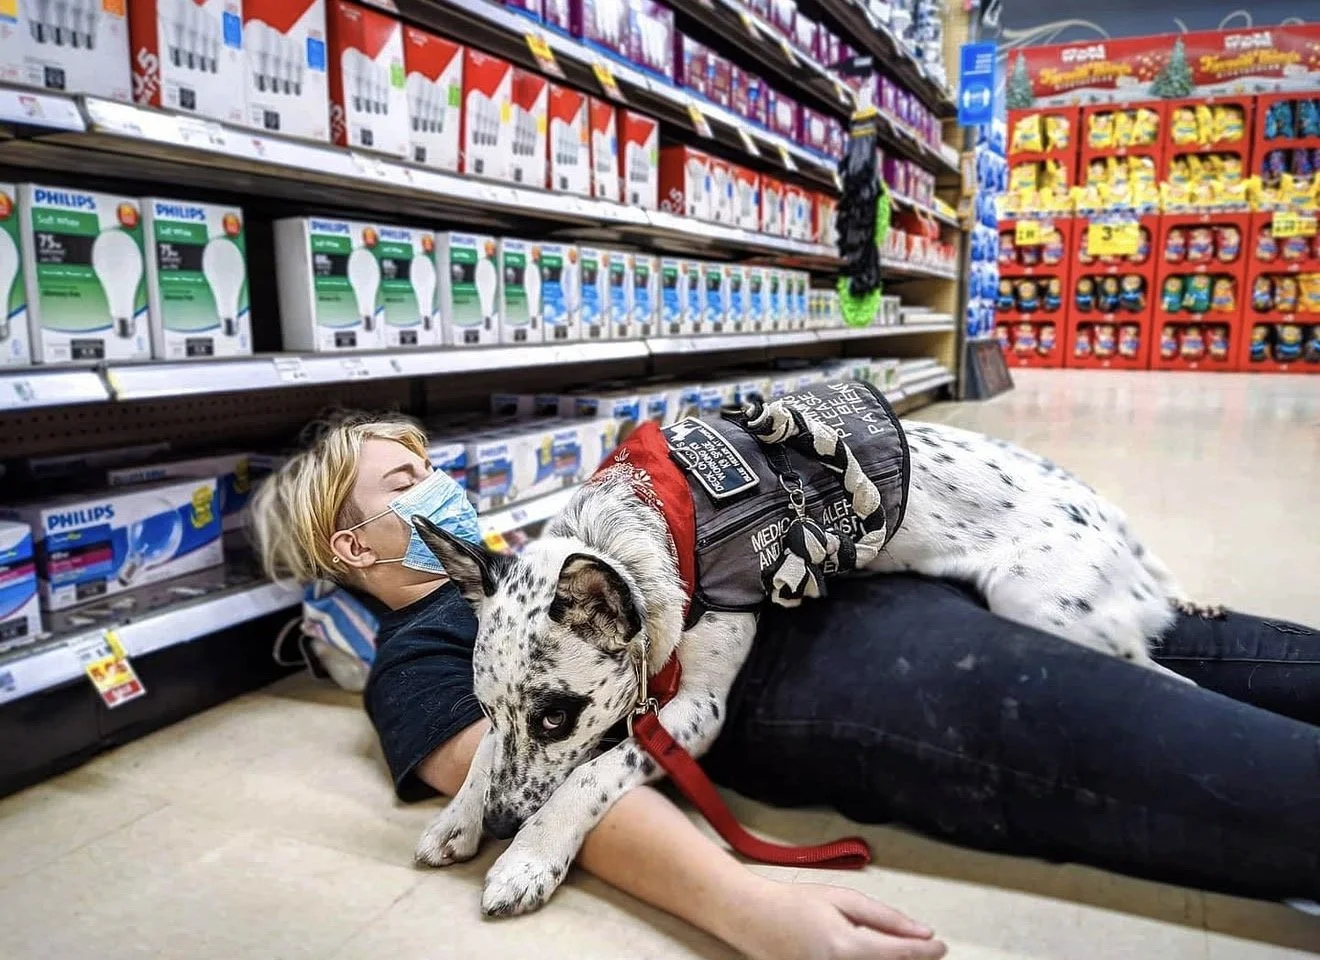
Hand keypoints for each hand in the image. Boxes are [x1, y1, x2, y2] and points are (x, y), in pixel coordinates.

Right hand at [734, 880, 946, 959]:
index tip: (942, 946)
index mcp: (845, 947)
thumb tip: (921, 932)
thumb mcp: (842, 899)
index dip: (925, 952)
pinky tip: (873, 955)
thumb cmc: (796, 904)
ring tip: (897, 950)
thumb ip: (884, 918)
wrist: (753, 919)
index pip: (898, 955)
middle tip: (924, 949)